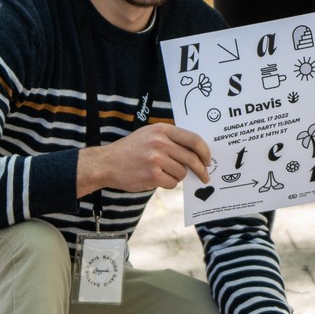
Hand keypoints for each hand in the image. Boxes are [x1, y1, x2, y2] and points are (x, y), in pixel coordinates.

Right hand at [76, 121, 210, 197]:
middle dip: (201, 169)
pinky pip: (172, 183)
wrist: (106, 163)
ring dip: (178, 176)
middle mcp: (160, 143)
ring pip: (181, 172)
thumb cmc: (131, 149)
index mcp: (163, 130)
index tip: (208, 160)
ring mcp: (156, 159)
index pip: (194, 139)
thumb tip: (197, 152)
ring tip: (165, 173)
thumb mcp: (150, 134)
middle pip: (191, 158)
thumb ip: (171, 139)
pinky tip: (158, 179)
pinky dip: (169, 183)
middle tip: (205, 176)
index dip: (205, 151)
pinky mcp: (152, 176)